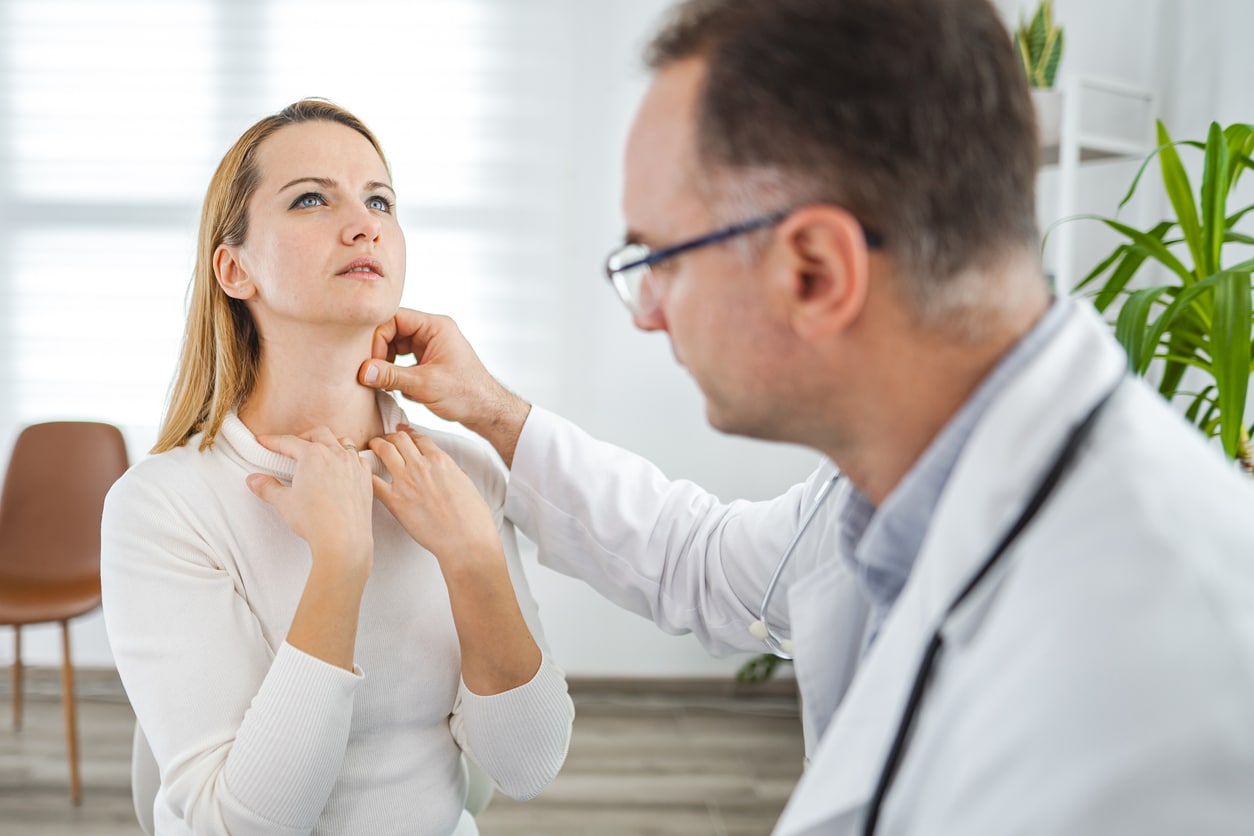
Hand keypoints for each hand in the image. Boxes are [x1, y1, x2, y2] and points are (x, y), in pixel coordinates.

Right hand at [247, 428, 374, 571]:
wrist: (343, 540)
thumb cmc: (315, 521)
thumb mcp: (283, 502)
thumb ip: (267, 487)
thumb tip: (254, 480)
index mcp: (314, 455)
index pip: (289, 442)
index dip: (273, 441)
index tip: (264, 441)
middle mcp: (336, 454)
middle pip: (318, 434)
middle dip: (302, 437)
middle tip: (291, 447)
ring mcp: (354, 465)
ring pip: (342, 442)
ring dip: (329, 443)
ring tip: (319, 454)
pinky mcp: (366, 478)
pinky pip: (359, 459)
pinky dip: (349, 458)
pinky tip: (342, 467)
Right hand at [357, 309, 530, 465]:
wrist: (487, 412)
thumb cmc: (467, 394)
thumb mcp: (425, 385)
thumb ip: (392, 376)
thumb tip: (363, 371)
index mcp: (436, 326)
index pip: (395, 318)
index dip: (378, 338)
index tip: (373, 363)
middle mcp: (432, 332)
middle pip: (392, 331)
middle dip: (379, 352)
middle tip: (371, 374)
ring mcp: (430, 347)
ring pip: (395, 347)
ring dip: (385, 363)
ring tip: (382, 382)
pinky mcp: (428, 362)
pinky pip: (402, 360)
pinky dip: (394, 372)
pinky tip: (394, 387)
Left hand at [368, 427, 500, 564]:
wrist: (466, 541)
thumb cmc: (473, 518)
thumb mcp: (469, 487)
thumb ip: (457, 474)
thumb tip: (457, 470)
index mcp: (441, 460)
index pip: (419, 438)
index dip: (409, 434)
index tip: (403, 435)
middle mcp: (421, 466)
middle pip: (399, 439)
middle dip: (390, 437)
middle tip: (384, 440)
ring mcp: (406, 482)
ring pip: (384, 450)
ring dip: (376, 446)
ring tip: (371, 448)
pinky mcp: (394, 501)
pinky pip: (372, 480)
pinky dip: (366, 473)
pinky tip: (364, 474)